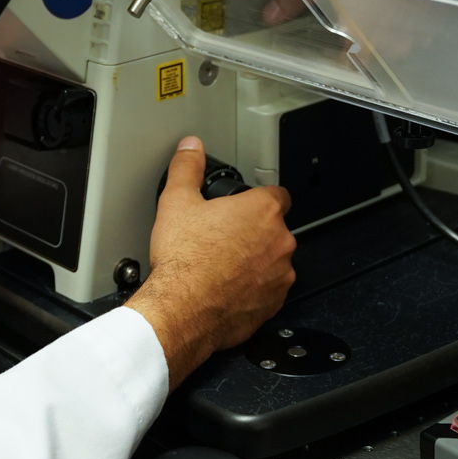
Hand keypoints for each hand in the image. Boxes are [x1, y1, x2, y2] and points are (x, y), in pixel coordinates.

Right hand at [126, 137, 295, 388]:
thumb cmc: (184, 261)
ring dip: (256, 260)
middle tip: (222, 236)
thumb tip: (190, 148)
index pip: (277, 193)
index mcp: (262, 210)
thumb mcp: (176, 202)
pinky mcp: (274, 304)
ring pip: (273, 260)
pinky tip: (226, 287)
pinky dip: (253, 288)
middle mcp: (280, 242)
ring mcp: (281, 275)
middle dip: (253, 231)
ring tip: (222, 264)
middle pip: (274, 228)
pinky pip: (269, 289)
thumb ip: (187, 168)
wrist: (182, 310)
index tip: (244, 205)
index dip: (258, 197)